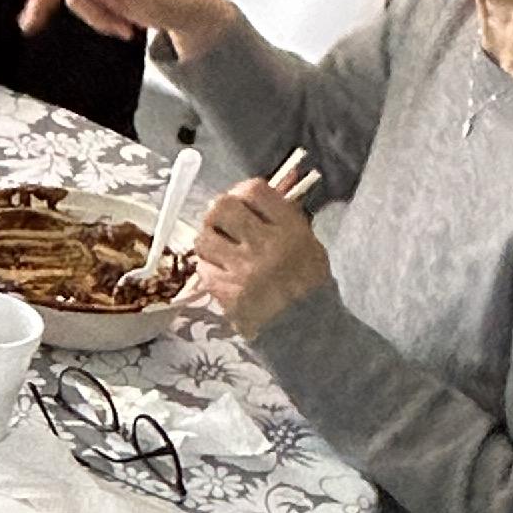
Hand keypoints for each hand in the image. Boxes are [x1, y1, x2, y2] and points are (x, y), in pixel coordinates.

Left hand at [188, 177, 329, 339]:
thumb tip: (277, 180)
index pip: (254, 191)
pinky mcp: (227, 294)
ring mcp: (244, 271)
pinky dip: (209, 268)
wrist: (308, 332)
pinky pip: (203, 269)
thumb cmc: (308, 285)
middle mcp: (266, 247)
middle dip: (218, 213)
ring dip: (209, 242)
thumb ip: (285, 214)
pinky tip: (224, 274)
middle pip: (222, 208)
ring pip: (204, 238)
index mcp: (290, 230)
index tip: (240, 201)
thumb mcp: (308, 243)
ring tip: (222, 251)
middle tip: (222, 224)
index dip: (241, 191)